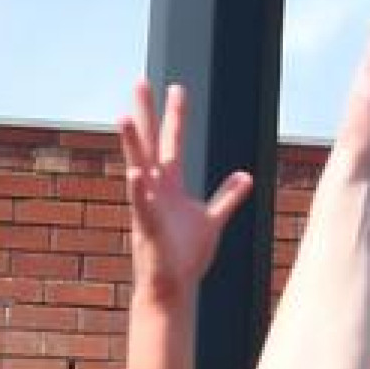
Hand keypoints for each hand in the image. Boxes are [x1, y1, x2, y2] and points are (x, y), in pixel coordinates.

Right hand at [120, 80, 252, 300]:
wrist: (172, 288)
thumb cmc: (186, 256)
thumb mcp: (212, 220)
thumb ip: (227, 196)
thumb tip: (245, 176)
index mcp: (170, 186)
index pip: (173, 142)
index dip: (177, 115)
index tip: (177, 87)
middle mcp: (156, 190)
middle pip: (150, 144)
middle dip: (146, 113)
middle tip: (140, 81)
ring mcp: (149, 207)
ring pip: (138, 168)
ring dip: (132, 144)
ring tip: (124, 118)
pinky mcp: (148, 229)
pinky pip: (142, 207)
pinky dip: (139, 193)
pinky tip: (135, 175)